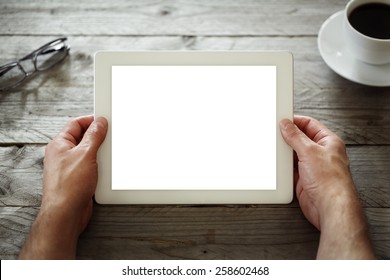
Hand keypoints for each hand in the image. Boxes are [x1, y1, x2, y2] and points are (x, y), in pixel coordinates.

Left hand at [19, 115, 107, 258]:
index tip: (104, 120)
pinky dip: (98, 166)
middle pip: (82, 138)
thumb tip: (99, 123)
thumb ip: (94, 136)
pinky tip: (104, 169)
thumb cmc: (68, 186)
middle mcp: (62, 155)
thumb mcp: (86, 154)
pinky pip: (90, 166)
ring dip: (98, 153)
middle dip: (97, 137)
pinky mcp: (77, 179)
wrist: (66, 214)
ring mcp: (69, 167)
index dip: (90, 120)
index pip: (76, 124)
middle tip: (108, 137)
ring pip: (87, 153)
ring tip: (106, 155)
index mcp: (59, 144)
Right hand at [279, 115, 374, 258]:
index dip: (295, 121)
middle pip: (300, 140)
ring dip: (285, 154)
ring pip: (294, 155)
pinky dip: (283, 168)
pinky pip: (290, 169)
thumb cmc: (330, 181)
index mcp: (328, 142)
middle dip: (288, 138)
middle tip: (276, 134)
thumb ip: (296, 137)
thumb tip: (287, 125)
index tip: (282, 120)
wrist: (329, 207)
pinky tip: (279, 165)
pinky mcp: (304, 180)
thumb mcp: (309, 151)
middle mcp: (321, 154)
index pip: (310, 125)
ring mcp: (312, 167)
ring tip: (276, 150)